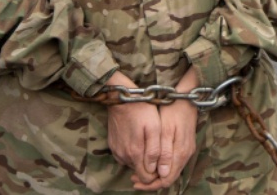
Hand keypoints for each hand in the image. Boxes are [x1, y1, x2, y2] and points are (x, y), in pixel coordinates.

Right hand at [106, 72, 161, 186]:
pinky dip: (133, 153)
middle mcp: (123, 156)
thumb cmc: (141, 110)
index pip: (146, 178)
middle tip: (159, 152)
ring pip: (132, 164)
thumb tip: (155, 169)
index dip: (156, 174)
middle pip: (139, 171)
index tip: (163, 164)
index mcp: (135, 153)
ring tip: (150, 144)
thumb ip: (154, 151)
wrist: (121, 98)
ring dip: (141, 159)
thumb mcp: (154, 128)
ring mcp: (117, 151)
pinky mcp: (113, 145)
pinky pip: (125, 156)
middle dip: (150, 167)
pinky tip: (140, 140)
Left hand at [135, 67, 200, 190]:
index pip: (167, 179)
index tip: (136, 181)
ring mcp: (187, 150)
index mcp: (180, 153)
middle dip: (151, 181)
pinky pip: (173, 163)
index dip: (151, 184)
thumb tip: (162, 174)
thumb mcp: (166, 130)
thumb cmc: (173, 110)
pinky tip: (150, 162)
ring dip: (155, 174)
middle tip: (133, 179)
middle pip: (169, 178)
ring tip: (138, 171)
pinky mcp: (185, 145)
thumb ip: (165, 152)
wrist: (186, 97)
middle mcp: (186, 155)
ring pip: (171, 171)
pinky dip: (161, 167)